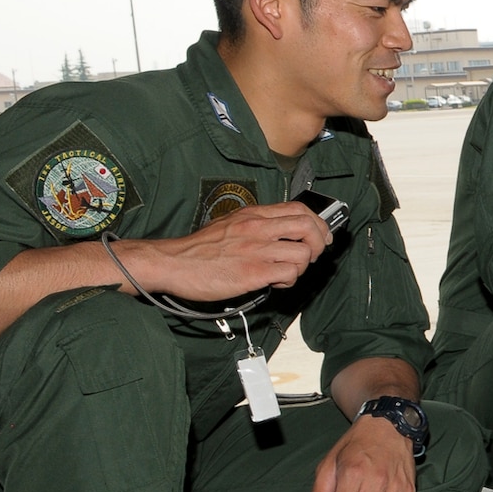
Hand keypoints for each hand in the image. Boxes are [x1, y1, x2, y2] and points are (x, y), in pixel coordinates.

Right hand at [125, 201, 331, 300]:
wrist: (172, 263)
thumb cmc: (199, 248)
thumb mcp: (230, 224)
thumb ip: (257, 225)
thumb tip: (282, 234)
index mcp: (253, 215)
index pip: (299, 209)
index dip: (317, 223)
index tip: (320, 236)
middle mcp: (258, 228)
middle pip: (309, 227)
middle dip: (318, 243)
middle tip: (310, 256)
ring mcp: (257, 250)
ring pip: (303, 253)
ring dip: (302, 266)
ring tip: (286, 272)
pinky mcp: (253, 272)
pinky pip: (289, 274)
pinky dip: (288, 280)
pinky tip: (274, 282)